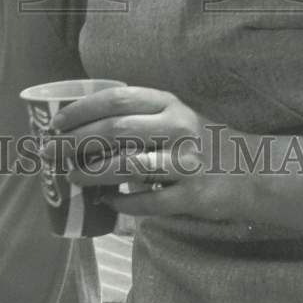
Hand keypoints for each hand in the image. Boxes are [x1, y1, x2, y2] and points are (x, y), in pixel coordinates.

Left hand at [43, 86, 251, 220]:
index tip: (55, 124)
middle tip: (51, 153)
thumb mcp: (173, 115)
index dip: (81, 111)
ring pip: (127, 165)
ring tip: (71, 177)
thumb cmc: (199, 141)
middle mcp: (177, 126)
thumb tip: (80, 127)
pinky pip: (148, 201)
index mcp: (168, 102)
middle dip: (76, 143)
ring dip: (92, 173)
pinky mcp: (192, 194)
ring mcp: (186, 161)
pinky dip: (122, 203)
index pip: (116, 99)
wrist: (251, 170)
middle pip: (115, 130)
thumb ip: (138, 116)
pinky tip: (106, 202)